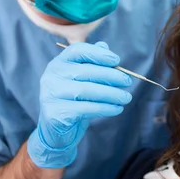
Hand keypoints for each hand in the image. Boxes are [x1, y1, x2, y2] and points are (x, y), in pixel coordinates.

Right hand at [27, 42, 132, 167]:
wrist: (56, 132)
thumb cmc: (73, 102)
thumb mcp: (82, 81)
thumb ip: (92, 63)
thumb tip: (105, 46)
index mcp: (58, 63)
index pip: (77, 50)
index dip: (98, 54)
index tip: (117, 61)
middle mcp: (51, 76)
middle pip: (85, 70)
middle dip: (111, 75)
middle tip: (128, 82)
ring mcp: (51, 94)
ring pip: (87, 90)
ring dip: (112, 93)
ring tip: (126, 97)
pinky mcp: (56, 113)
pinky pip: (86, 108)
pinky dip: (106, 108)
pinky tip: (117, 108)